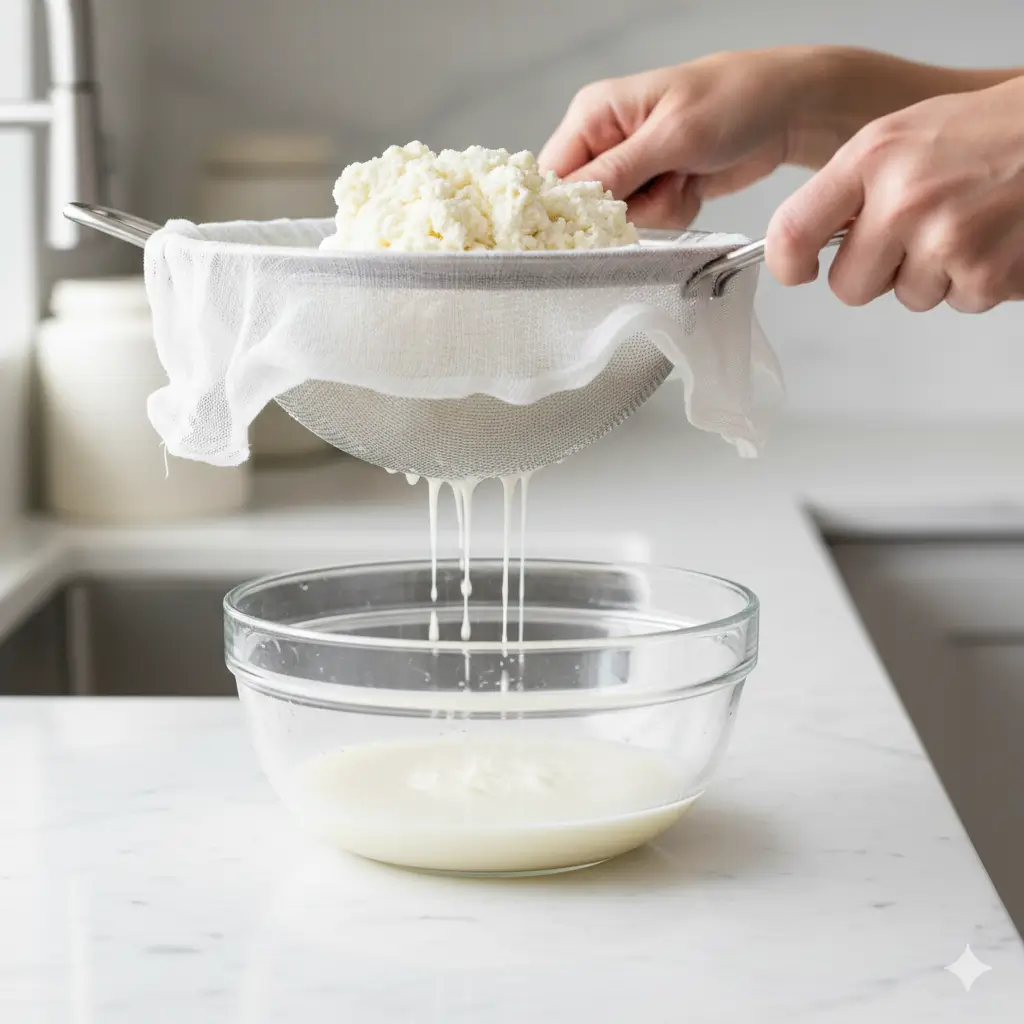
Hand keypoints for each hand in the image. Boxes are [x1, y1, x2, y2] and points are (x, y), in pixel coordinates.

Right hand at [539, 49, 815, 228]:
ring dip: (658, 209)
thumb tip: (574, 200)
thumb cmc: (734, 97)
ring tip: (684, 175)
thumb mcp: (672, 135)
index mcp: (595, 114)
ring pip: (622, 219)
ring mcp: (633, 167)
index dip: (563, 206)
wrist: (788, 112)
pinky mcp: (657, 186)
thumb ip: (617, 171)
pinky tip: (693, 182)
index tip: (590, 222)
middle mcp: (606, 141)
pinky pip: (651, 221)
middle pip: (586, 204)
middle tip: (662, 181)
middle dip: (627, 208)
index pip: (553, 174)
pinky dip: (675, 211)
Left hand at [767, 76, 1023, 312]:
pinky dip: (978, 278)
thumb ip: (855, 188)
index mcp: (874, 159)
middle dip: (875, 274)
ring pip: (908, 298)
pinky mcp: (986, 276)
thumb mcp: (904, 136)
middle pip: (849, 287)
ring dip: (935, 273)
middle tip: (913, 238)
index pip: (793, 232)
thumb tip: (811, 244)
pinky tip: (996, 237)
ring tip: (969, 223)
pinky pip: (959, 301)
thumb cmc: (993, 131)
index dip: (788, 263)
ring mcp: (946, 242)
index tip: (798, 269)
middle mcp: (904, 201)